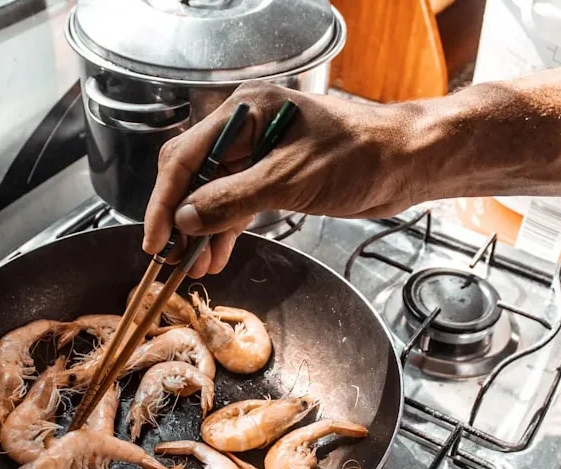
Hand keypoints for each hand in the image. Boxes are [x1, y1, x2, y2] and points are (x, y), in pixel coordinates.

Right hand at [142, 81, 423, 276]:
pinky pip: (236, 203)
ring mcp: (259, 153)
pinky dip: (225, 230)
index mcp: (244, 111)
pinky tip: (217, 255)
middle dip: (180, 217)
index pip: (185, 156)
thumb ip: (232, 199)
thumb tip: (187, 219)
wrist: (405, 164)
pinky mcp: (274, 176)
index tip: (155, 238)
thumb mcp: (289, 180)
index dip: (165, 201)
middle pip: (193, 174)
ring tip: (193, 266)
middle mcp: (246, 128)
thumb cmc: (359, 157)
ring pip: (213, 194)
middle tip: (168, 256)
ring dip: (202, 230)